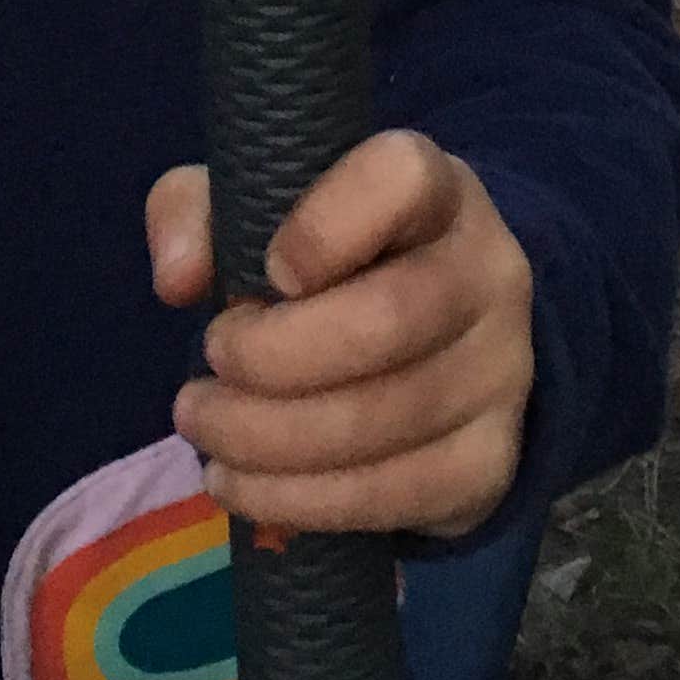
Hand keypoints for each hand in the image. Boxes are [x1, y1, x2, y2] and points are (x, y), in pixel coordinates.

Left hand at [146, 129, 533, 540]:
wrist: (438, 344)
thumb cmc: (330, 263)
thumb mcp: (257, 208)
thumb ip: (192, 213)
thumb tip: (178, 280)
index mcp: (435, 190)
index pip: (401, 178)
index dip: (326, 226)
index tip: (269, 271)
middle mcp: (488, 271)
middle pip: (388, 319)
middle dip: (270, 360)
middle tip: (206, 369)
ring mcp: (502, 371)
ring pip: (383, 420)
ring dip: (268, 440)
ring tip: (206, 434)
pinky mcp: (490, 461)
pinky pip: (393, 494)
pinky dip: (300, 501)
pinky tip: (241, 485)